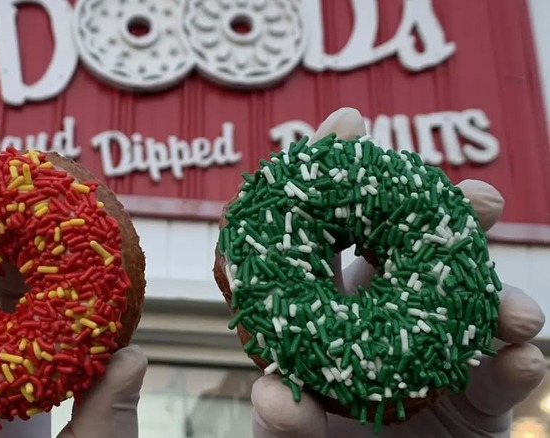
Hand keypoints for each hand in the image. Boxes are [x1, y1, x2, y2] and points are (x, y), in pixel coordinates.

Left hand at [251, 108, 545, 437]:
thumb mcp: (290, 430)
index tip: (350, 124)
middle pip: (420, 251)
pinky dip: (518, 366)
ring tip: (514, 307)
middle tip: (478, 198)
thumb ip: (281, 417)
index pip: (336, 232)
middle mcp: (390, 315)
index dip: (342, 179)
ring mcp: (440, 351)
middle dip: (452, 219)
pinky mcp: (480, 399)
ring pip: (475, 306)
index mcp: (337, 304)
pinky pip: (503, 378)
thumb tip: (274, 394)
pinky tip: (523, 358)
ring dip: (503, 295)